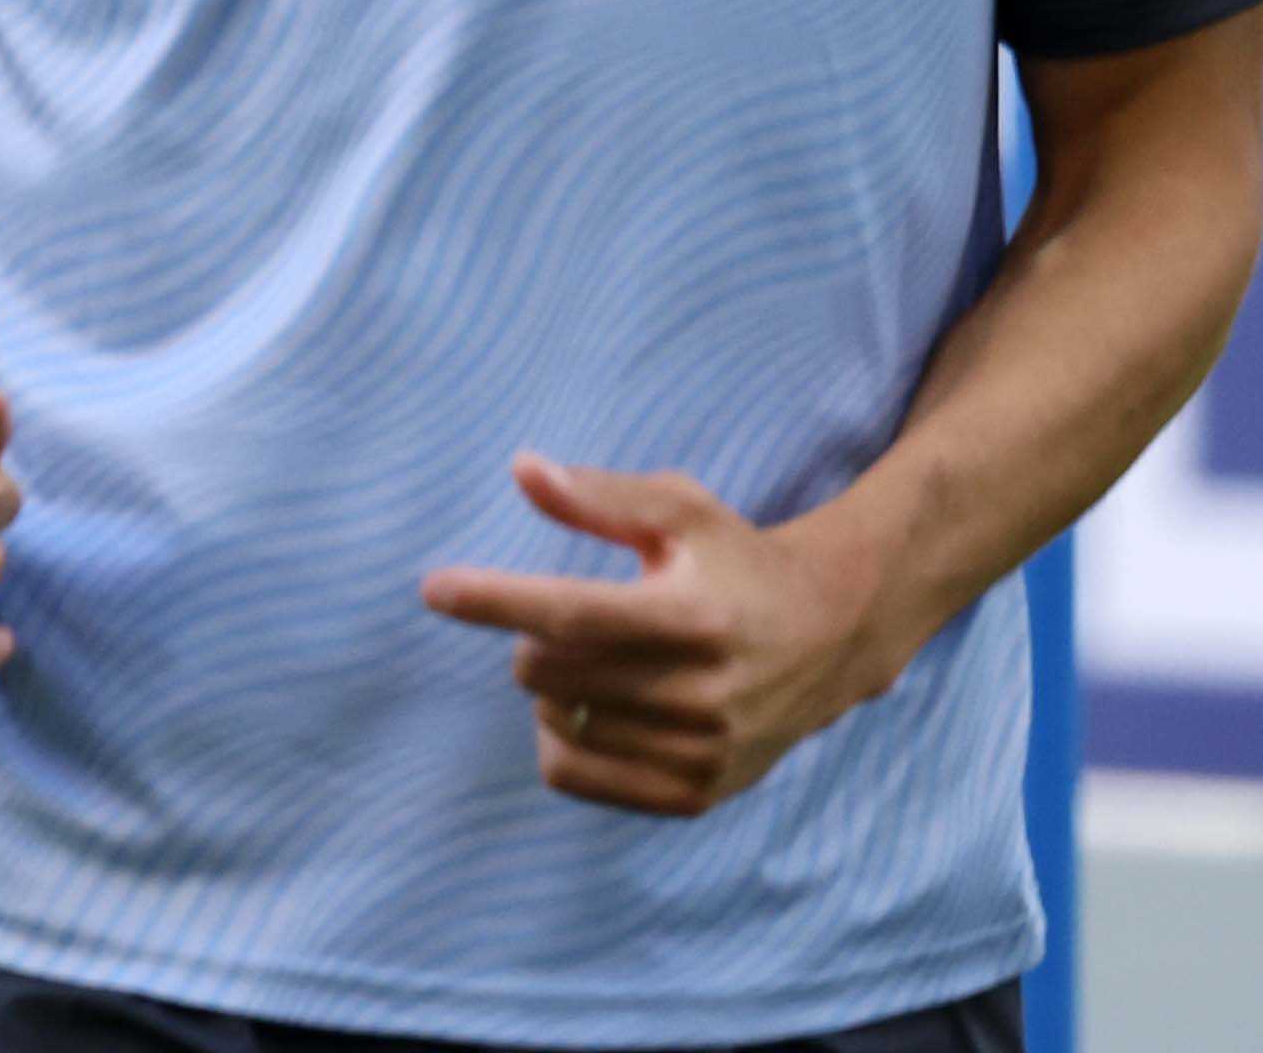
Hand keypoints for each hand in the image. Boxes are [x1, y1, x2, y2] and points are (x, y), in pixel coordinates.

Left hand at [419, 452, 892, 815]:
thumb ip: (599, 495)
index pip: (572, 613)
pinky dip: (558, 740)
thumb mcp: (680, 509)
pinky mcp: (698, 793)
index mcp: (695, 618)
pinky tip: (589, 709)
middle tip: (566, 620)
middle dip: (531, 638)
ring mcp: (705, 753)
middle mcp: (706, 694)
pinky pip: (575, 777)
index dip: (495, 600)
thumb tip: (523, 469)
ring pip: (557, 724)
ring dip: (547, 689)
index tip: (432, 588)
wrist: (830, 637)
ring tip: (593, 662)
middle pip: (550, 671)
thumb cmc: (735, 560)